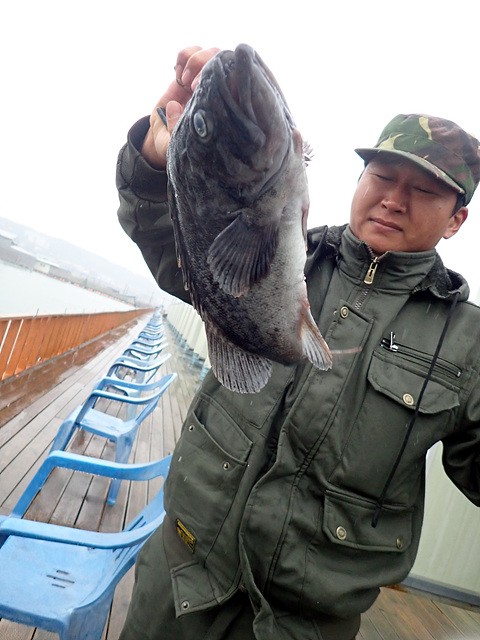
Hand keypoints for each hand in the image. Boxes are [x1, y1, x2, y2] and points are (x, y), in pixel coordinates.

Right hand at [141, 46, 219, 168]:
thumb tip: (177, 105)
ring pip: (210, 52)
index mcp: (224, 107)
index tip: (211, 91)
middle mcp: (218, 90)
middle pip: (226, 61)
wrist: (163, 137)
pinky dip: (184, 57)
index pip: (237, 83)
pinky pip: (191, 51)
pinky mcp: (188, 72)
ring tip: (184, 83)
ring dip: (196, 61)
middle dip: (208, 67)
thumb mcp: (177, 143)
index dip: (228, 78)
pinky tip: (178, 77)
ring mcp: (203, 79)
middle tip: (192, 87)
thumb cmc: (176, 144)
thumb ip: (177, 128)